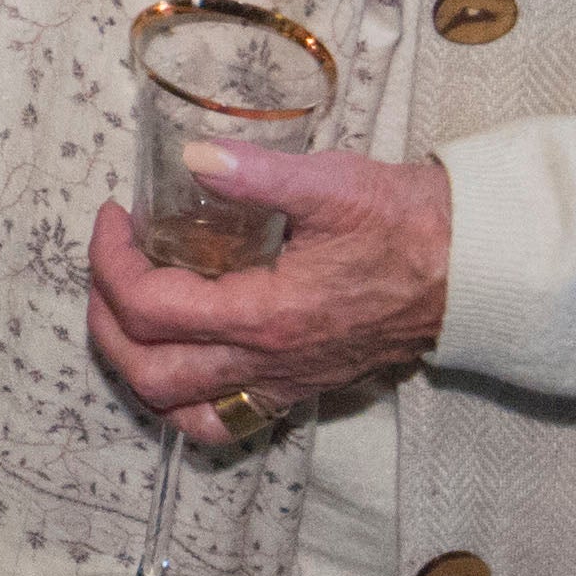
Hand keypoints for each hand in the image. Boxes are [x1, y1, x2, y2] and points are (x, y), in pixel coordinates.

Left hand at [85, 146, 455, 445]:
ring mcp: (284, 382)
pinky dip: (183, 397)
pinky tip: (180, 353)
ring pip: (181, 410)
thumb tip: (191, 156)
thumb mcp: (330, 184)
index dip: (109, 262)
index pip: (151, 309)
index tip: (113, 217)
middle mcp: (268, 363)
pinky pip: (225, 419)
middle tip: (107, 263)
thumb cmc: (406, 223)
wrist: (470, 269)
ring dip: (136, 367)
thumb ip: (255, 173)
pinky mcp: (300, 386)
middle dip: (105, 320)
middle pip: (149, 373)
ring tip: (127, 311)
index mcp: (266, 315)